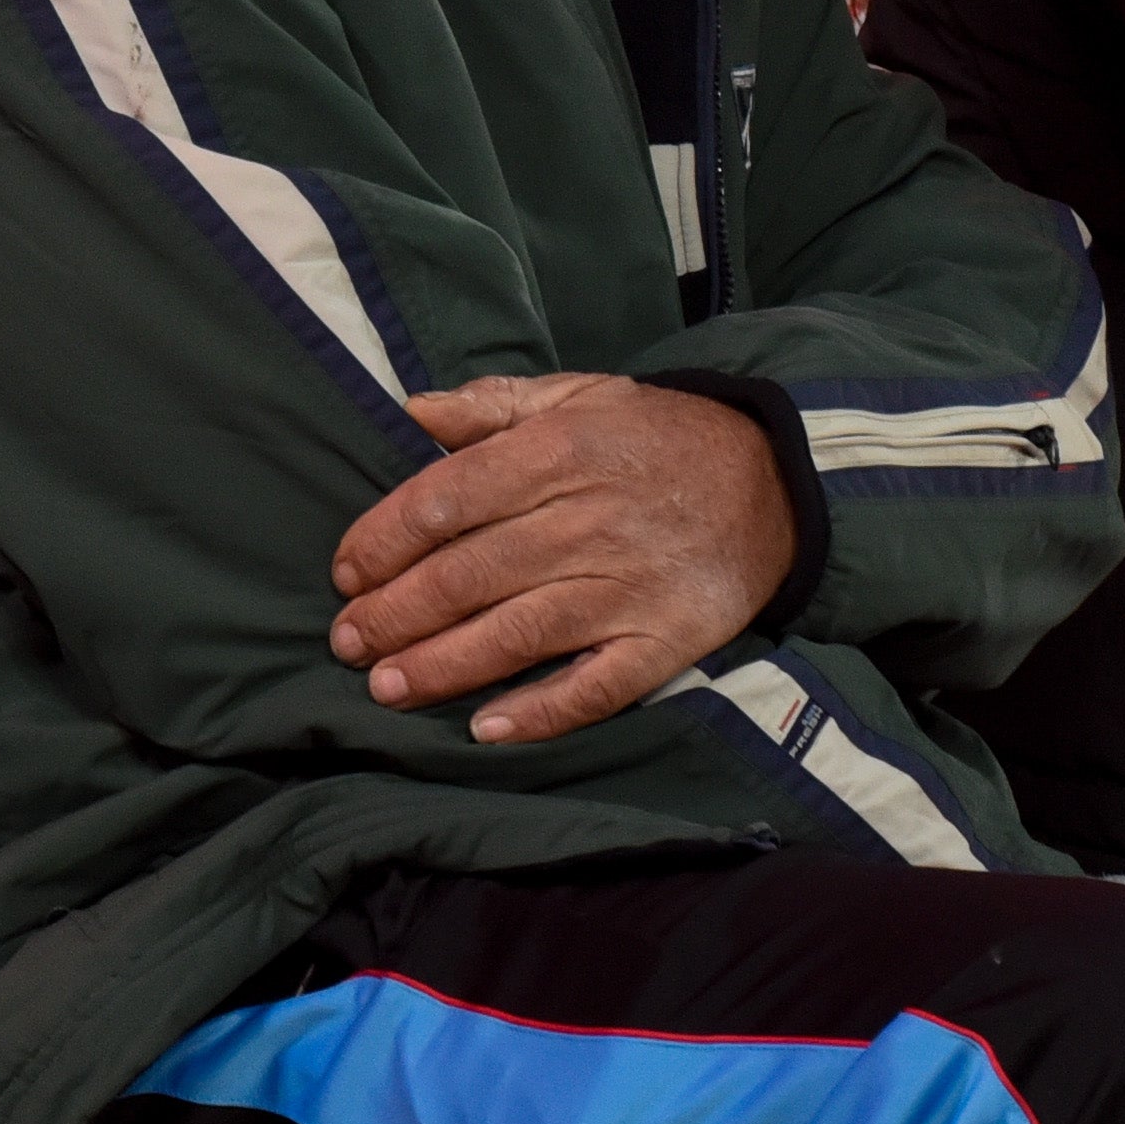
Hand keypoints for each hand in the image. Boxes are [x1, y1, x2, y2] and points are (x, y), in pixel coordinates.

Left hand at [328, 373, 793, 744]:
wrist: (778, 478)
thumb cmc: (660, 437)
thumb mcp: (585, 395)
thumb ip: (496, 404)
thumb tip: (411, 411)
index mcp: (559, 451)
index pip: (445, 500)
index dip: (383, 541)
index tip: (347, 572)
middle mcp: (587, 520)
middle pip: (467, 575)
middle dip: (395, 613)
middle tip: (348, 641)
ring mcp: (628, 585)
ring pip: (516, 634)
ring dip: (442, 666)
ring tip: (386, 687)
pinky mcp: (666, 638)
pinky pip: (596, 685)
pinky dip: (541, 711)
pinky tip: (488, 728)